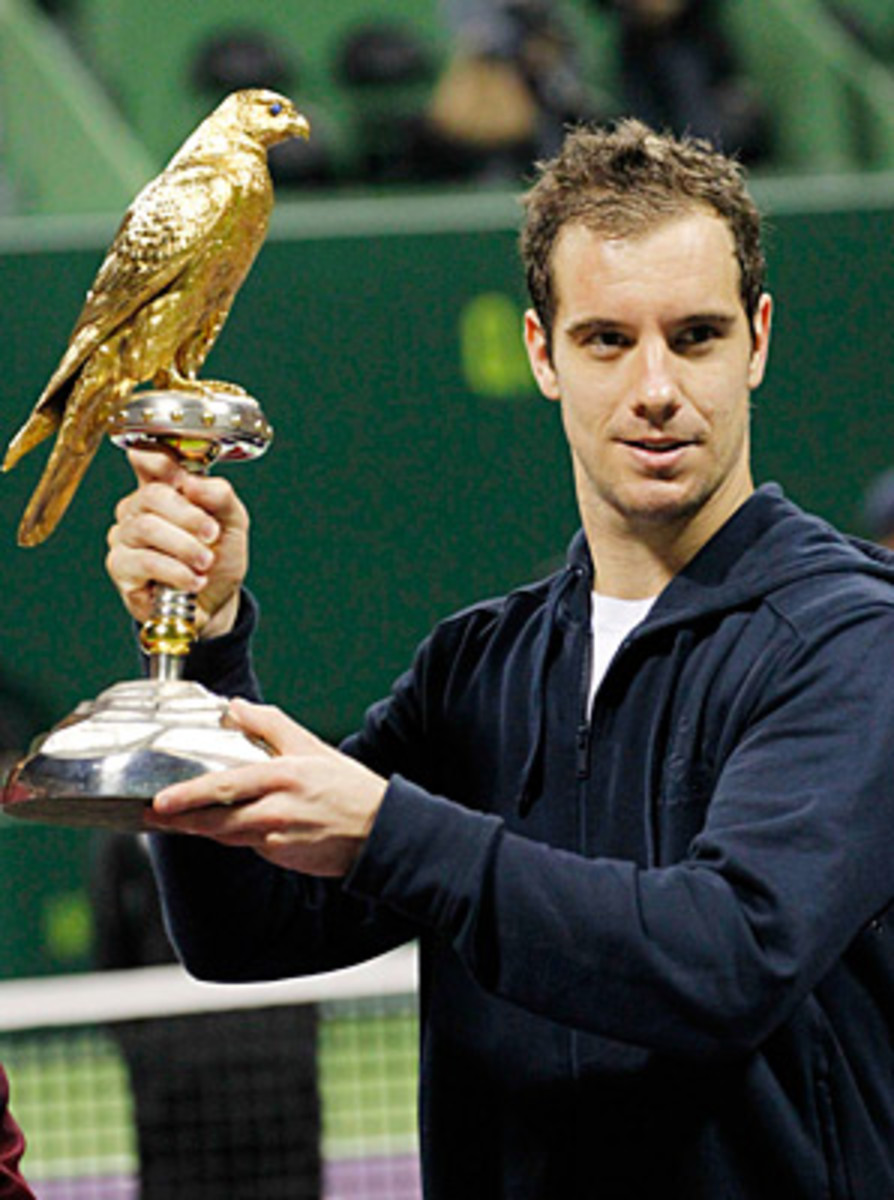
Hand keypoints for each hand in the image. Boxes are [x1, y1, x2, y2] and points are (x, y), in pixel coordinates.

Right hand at [106, 448, 248, 637]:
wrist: (216, 600)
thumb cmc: (219, 556)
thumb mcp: (233, 521)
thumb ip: (219, 496)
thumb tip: (194, 482)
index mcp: (163, 487)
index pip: (148, 459)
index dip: (161, 460)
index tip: (184, 480)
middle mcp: (137, 508)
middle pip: (152, 495)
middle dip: (189, 516)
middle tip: (212, 536)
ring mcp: (125, 537)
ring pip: (146, 528)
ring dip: (185, 547)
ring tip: (205, 563)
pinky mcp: (121, 567)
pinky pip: (142, 561)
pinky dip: (175, 571)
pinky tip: (192, 580)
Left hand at [149, 699, 387, 876]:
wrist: (381, 831)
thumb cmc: (348, 787)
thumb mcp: (311, 746)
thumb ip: (270, 724)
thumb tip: (235, 706)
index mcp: (281, 777)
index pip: (225, 785)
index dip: (189, 795)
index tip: (162, 800)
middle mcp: (275, 809)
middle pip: (216, 818)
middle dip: (181, 818)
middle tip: (154, 814)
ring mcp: (277, 836)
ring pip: (227, 834)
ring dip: (200, 828)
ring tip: (177, 820)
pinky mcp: (281, 855)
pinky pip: (248, 844)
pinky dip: (233, 835)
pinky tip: (224, 827)